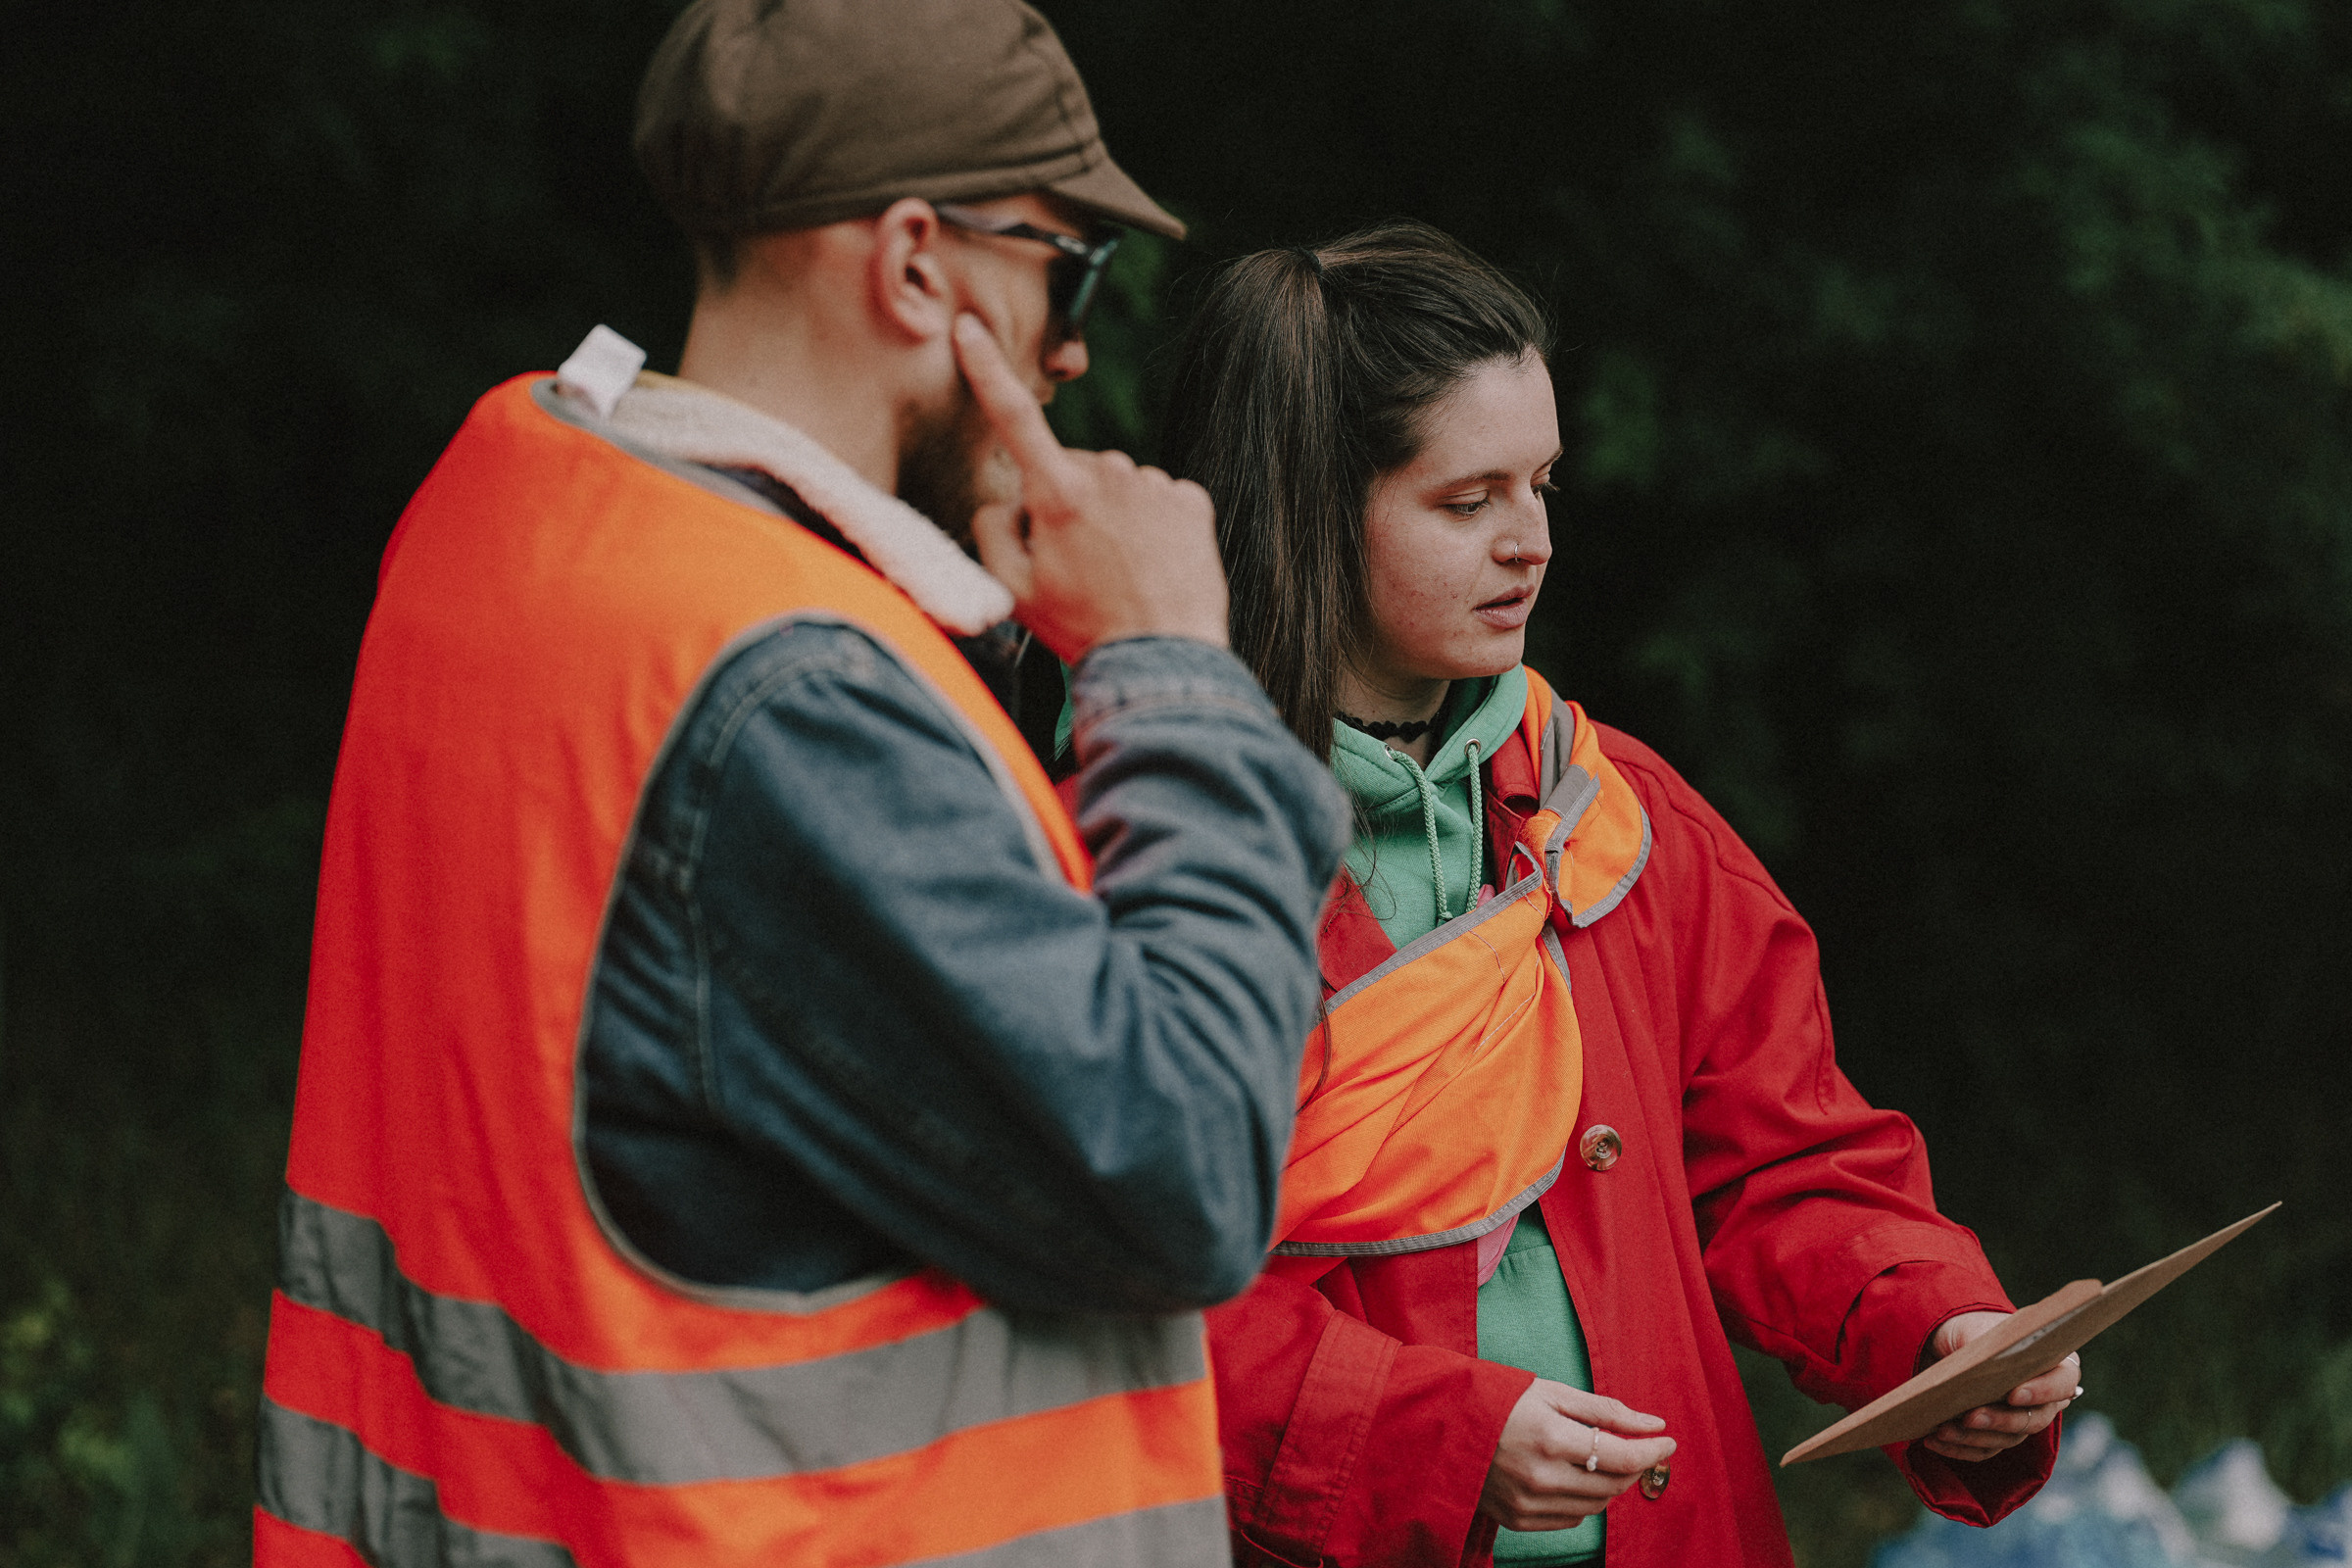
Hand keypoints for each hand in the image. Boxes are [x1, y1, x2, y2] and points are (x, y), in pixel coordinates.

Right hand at [951, 314, 1228, 659]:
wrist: (1163, 660)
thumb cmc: (1084, 629)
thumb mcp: (1013, 593)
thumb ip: (990, 532)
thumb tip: (1006, 502)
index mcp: (1058, 493)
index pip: (1013, 418)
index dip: (986, 369)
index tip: (969, 329)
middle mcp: (1109, 475)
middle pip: (1069, 471)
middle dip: (1065, 505)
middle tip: (1076, 567)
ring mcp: (1154, 485)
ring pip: (1117, 486)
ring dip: (1112, 517)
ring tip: (1118, 572)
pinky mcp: (1191, 501)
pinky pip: (1158, 499)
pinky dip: (1152, 525)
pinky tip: (1152, 563)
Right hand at [1479, 1380, 1675, 1532]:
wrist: (1444, 1425)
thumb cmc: (1498, 1400)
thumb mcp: (1551, 1392)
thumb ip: (1605, 1410)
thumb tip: (1653, 1422)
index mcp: (1550, 1437)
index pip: (1621, 1456)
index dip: (1652, 1449)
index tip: (1667, 1440)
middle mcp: (1541, 1477)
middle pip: (1614, 1484)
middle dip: (1635, 1465)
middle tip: (1638, 1445)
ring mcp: (1528, 1503)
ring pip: (1597, 1505)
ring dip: (1612, 1483)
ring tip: (1604, 1457)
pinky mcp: (1519, 1520)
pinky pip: (1571, 1518)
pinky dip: (1585, 1499)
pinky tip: (1576, 1475)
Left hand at [1918, 1310, 2079, 1461]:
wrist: (1951, 1342)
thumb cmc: (1974, 1330)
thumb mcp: (1982, 1330)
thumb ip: (1992, 1347)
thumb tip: (1985, 1369)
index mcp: (2053, 1365)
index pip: (2062, 1383)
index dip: (2042, 1392)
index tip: (2013, 1394)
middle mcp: (2044, 1399)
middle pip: (2033, 1419)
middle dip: (1999, 1420)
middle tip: (1969, 1417)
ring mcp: (2021, 1420)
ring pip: (2006, 1439)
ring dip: (1973, 1437)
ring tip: (1943, 1430)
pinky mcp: (1996, 1436)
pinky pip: (1983, 1450)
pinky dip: (1958, 1447)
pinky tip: (1933, 1440)